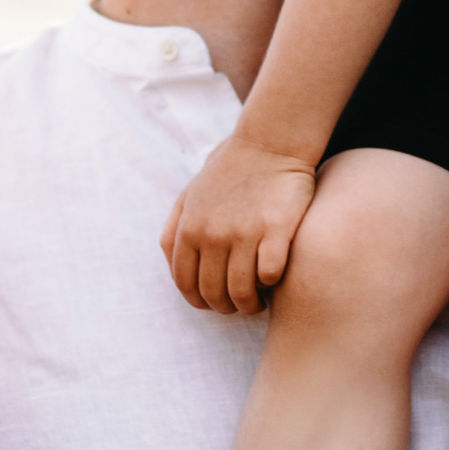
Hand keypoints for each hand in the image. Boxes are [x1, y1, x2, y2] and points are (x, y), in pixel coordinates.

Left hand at [159, 137, 318, 314]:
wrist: (269, 142)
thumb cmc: (230, 168)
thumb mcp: (190, 194)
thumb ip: (175, 227)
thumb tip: (172, 262)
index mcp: (190, 228)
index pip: (185, 283)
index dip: (199, 301)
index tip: (214, 303)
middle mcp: (212, 234)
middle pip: (213, 293)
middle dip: (226, 307)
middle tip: (240, 305)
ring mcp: (244, 233)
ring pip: (242, 292)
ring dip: (249, 304)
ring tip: (259, 300)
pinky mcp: (276, 229)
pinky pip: (270, 275)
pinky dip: (272, 282)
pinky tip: (275, 275)